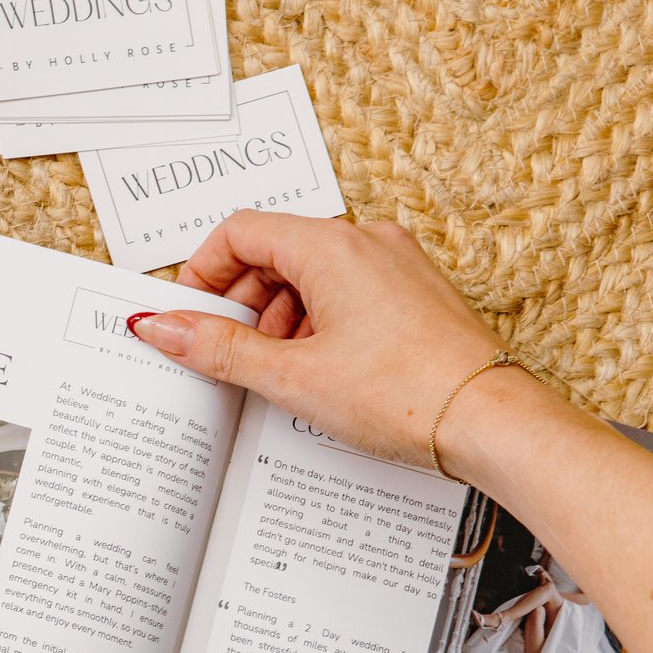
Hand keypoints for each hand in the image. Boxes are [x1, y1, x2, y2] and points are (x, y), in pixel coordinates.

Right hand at [132, 212, 540, 472]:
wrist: (492, 421)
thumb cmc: (406, 393)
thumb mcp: (290, 374)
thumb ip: (217, 347)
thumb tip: (160, 326)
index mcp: (332, 246)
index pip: (240, 232)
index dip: (203, 273)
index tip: (189, 316)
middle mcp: (367, 242)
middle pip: (273, 251)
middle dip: (240, 302)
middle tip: (224, 352)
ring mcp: (396, 265)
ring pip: (310, 274)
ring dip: (278, 317)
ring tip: (276, 371)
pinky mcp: (414, 293)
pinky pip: (346, 291)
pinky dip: (316, 322)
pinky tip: (317, 370)